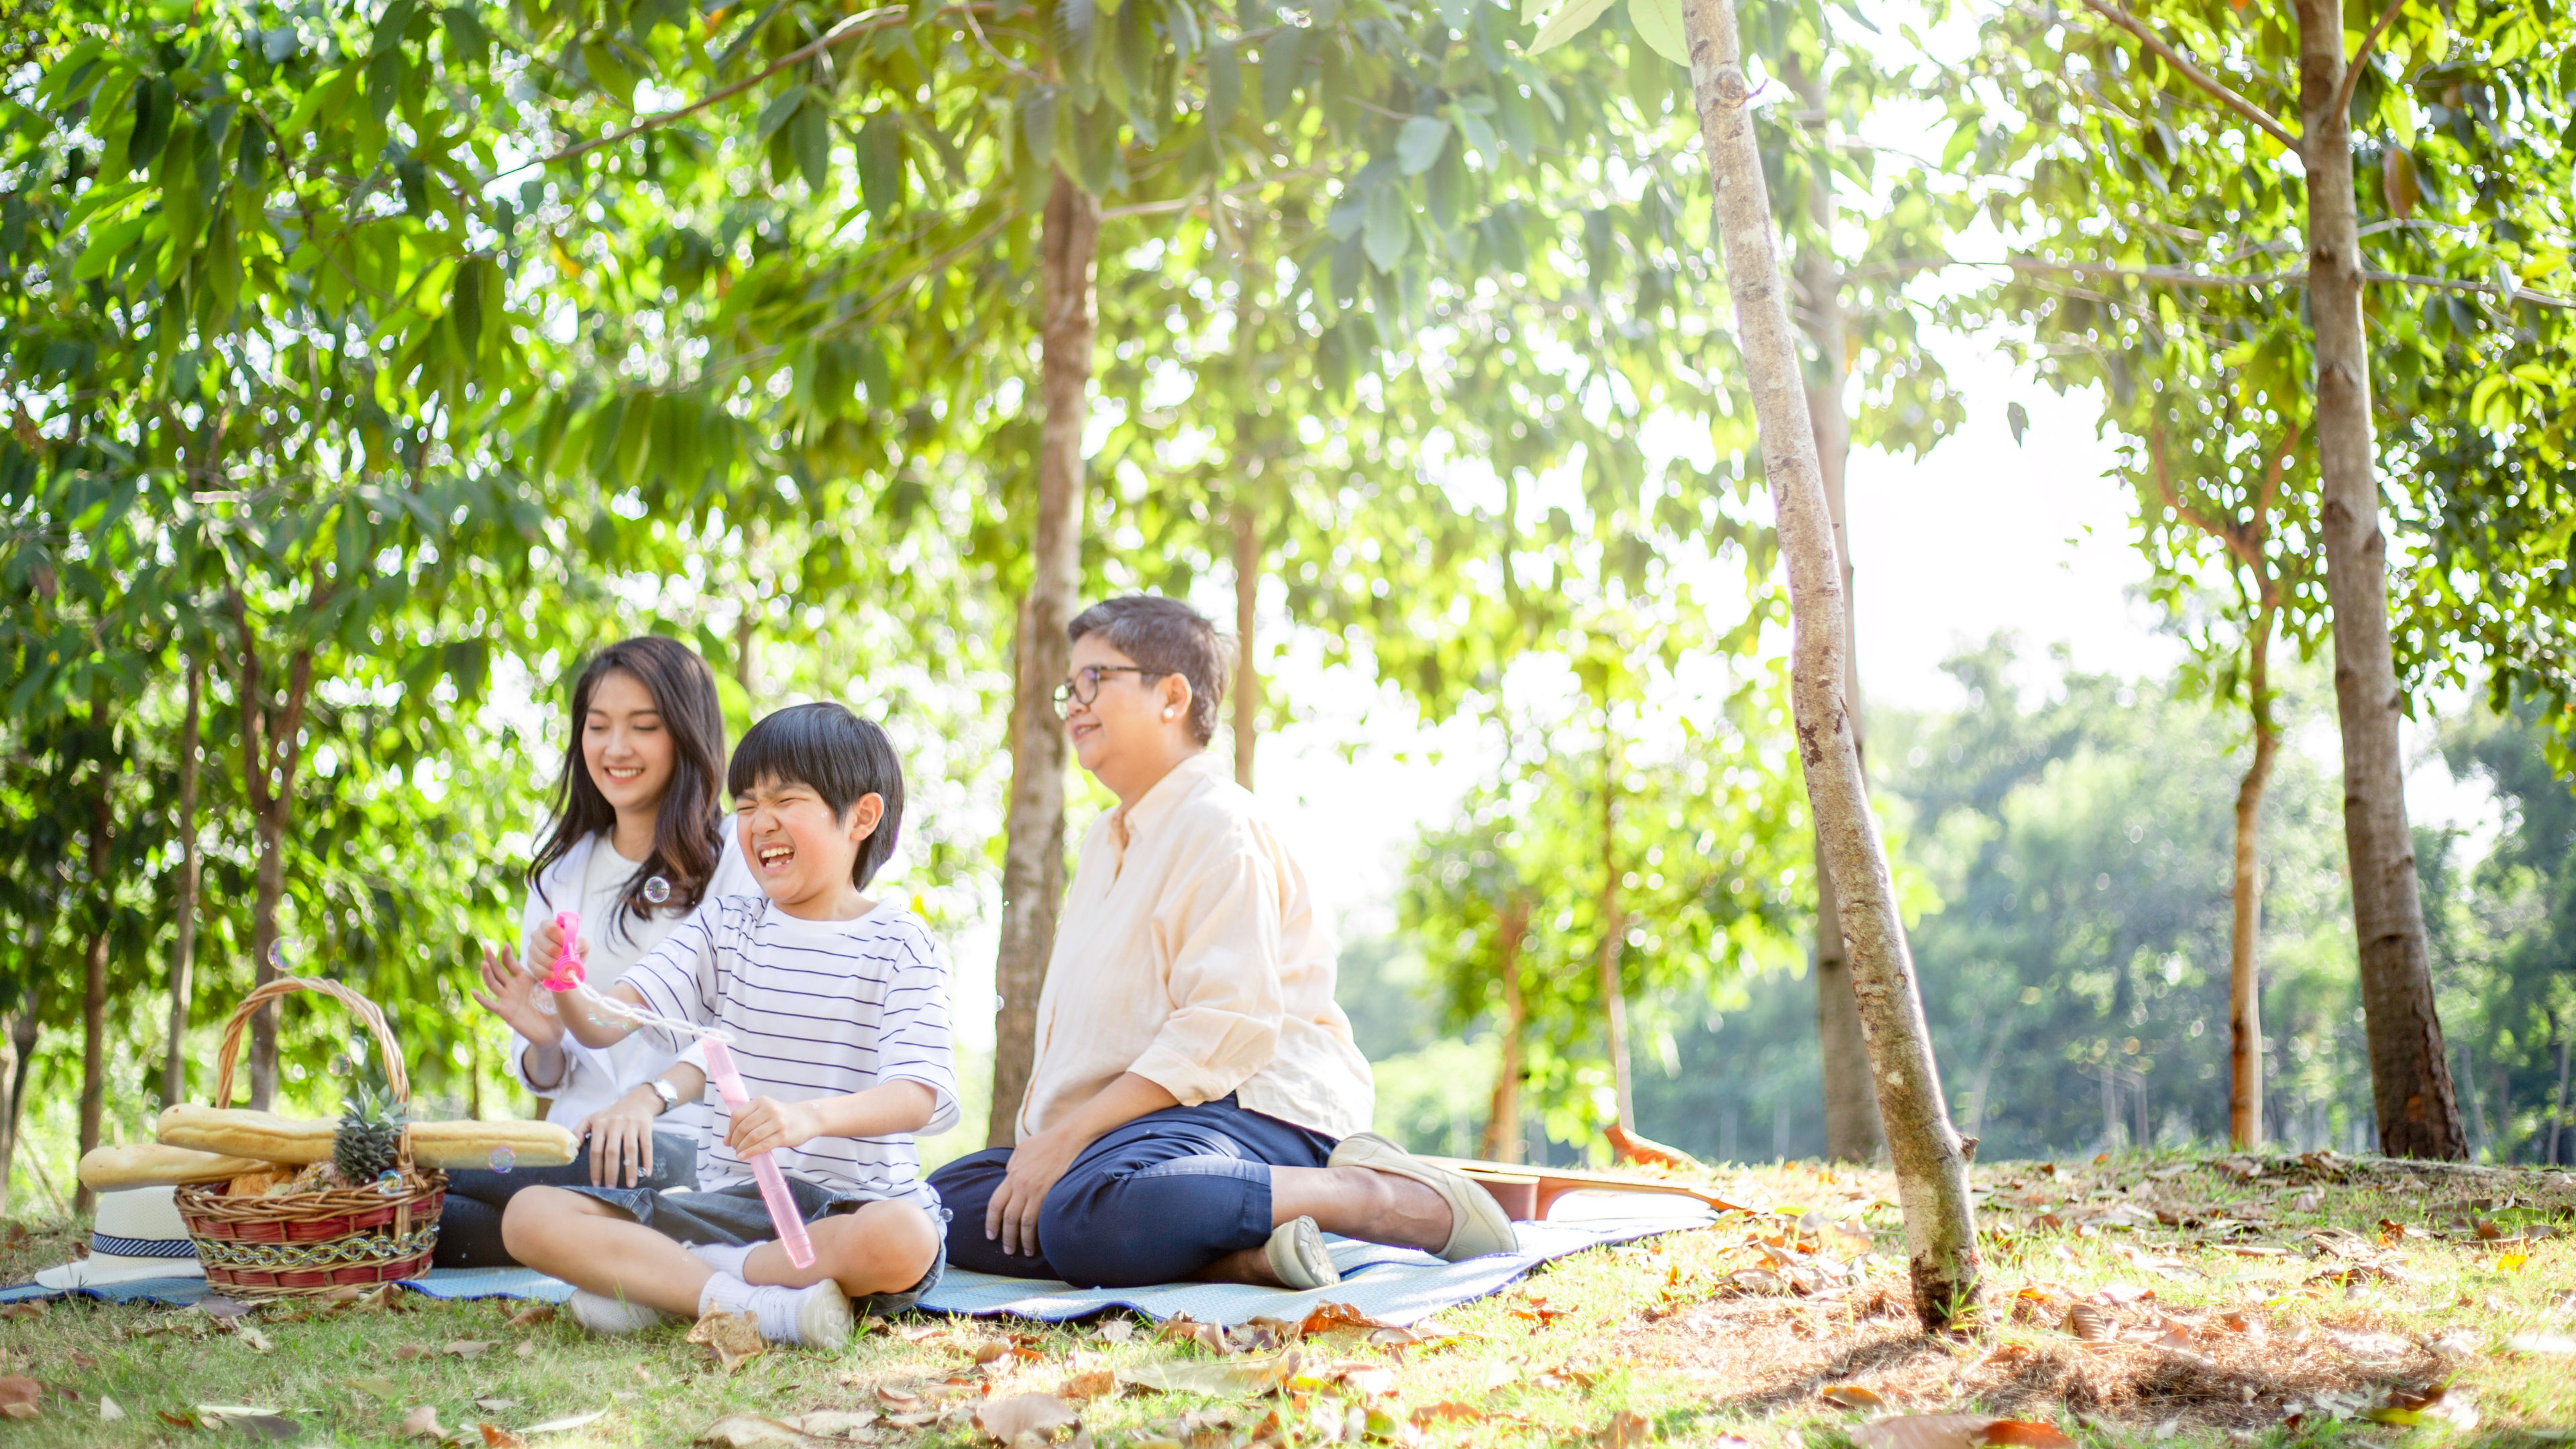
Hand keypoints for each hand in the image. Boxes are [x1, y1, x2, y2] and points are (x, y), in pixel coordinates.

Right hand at [471, 945, 562, 1047]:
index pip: (511, 964)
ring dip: (487, 974)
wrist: (551, 1031)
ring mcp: (507, 999)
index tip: (505, 945)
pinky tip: (473, 992)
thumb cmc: (553, 1008)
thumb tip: (553, 963)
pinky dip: (481, 999)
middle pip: (498, 971)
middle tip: (486, 947)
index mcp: (524, 979)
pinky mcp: (505, 1012)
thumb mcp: (551, 989)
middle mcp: (513, 987)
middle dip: (492, 959)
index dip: (507, 955)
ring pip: (493, 984)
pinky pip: (491, 1005)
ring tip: (484, 964)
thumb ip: (548, 977)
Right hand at [528, 918, 589, 979]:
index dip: (560, 938)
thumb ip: (582, 943)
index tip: (568, 945)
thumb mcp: (582, 944)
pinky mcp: (530, 962)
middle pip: (547, 946)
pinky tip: (555, 974)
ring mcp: (532, 948)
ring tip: (562, 967)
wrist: (568, 961)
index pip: (550, 928)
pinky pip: (537, 969)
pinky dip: (548, 973)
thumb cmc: (574, 948)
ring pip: (542, 958)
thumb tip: (575, 946)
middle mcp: (537, 935)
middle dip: (560, 955)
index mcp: (548, 925)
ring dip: (555, 965)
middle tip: (567, 959)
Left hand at [575, 1088, 661, 1187]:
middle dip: (611, 1172)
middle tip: (611, 1188)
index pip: (595, 1150)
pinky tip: (647, 1173)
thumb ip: (578, 1132)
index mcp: (599, 1124)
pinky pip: (646, 1145)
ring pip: (630, 1149)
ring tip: (630, 1185)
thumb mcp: (592, 1119)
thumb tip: (570, 1151)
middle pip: (612, 1152)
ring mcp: (631, 1124)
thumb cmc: (611, 1115)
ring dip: (630, 1169)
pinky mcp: (645, 1125)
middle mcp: (614, 1123)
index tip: (596, 1184)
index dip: (595, 1168)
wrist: (637, 1101)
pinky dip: (648, 1159)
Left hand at [727, 1096, 822, 1158]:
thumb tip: (725, 1140)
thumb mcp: (764, 1114)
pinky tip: (744, 1156)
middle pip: (743, 1127)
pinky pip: (763, 1145)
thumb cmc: (782, 1117)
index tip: (730, 1139)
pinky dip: (750, 1152)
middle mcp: (769, 1109)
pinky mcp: (784, 1135)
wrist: (808, 1118)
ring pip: (752, 1137)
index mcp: (761, 1101)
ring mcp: (778, 1122)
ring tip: (739, 1153)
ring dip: (741, 1147)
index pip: (737, 1115)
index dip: (730, 1129)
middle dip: (735, 1140)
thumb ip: (746, 1124)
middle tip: (734, 1148)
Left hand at [985, 1125, 1085, 1257]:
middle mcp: (1021, 1184)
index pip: (995, 1204)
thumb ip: (1012, 1164)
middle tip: (1007, 1250)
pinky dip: (1038, 1232)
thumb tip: (1008, 1176)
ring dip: (1023, 1240)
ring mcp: (1036, 1190)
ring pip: (1024, 1222)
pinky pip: (1041, 1218)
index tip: (991, 1235)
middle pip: (1008, 1217)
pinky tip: (1039, 1241)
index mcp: (1012, 1174)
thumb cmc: (1047, 1141)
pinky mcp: (1051, 1193)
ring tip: (1024, 1252)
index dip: (991, 1222)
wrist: (1070, 1137)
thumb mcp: (1022, 1149)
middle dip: (1006, 1237)